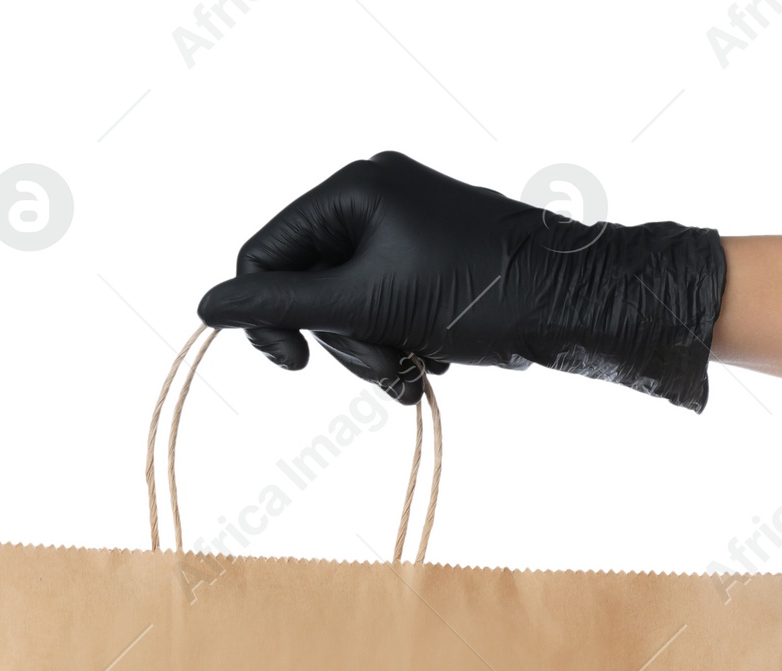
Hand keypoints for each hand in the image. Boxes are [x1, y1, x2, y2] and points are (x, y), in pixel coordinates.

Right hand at [198, 151, 727, 410]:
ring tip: (416, 370)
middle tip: (383, 364)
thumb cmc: (478, 294)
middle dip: (341, 339)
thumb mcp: (368, 304)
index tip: (293, 366)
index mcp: (354, 188)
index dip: (267, 317)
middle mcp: (375, 198)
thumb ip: (283, 308)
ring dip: (374, 353)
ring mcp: (404, 230)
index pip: (267, 254)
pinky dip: (400, 347)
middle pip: (307, 286)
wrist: (572, 304)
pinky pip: (384, 312)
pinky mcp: (428, 263)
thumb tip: (208, 306)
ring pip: (347, 309)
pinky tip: (434, 362)